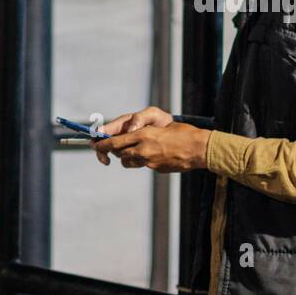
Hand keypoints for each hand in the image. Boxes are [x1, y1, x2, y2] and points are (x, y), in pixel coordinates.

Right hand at [93, 106, 172, 164]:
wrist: (171, 131)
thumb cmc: (160, 120)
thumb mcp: (152, 114)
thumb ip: (140, 118)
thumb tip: (129, 130)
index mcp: (122, 122)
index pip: (103, 128)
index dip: (97, 136)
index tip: (97, 145)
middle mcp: (121, 132)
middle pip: (102, 142)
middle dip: (101, 151)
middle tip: (106, 161)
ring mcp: (125, 142)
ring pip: (111, 151)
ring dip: (113, 156)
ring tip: (124, 159)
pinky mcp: (131, 151)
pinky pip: (123, 158)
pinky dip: (126, 161)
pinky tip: (134, 162)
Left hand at [93, 122, 208, 172]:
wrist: (199, 149)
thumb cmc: (182, 133)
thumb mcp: (160, 125)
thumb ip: (142, 131)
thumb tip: (128, 134)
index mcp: (143, 135)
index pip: (115, 142)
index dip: (103, 145)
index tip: (96, 145)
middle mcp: (143, 149)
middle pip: (119, 153)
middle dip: (114, 151)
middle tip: (113, 149)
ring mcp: (149, 161)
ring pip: (128, 161)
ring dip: (127, 157)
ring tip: (135, 150)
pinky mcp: (156, 168)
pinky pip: (142, 165)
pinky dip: (142, 160)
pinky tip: (154, 154)